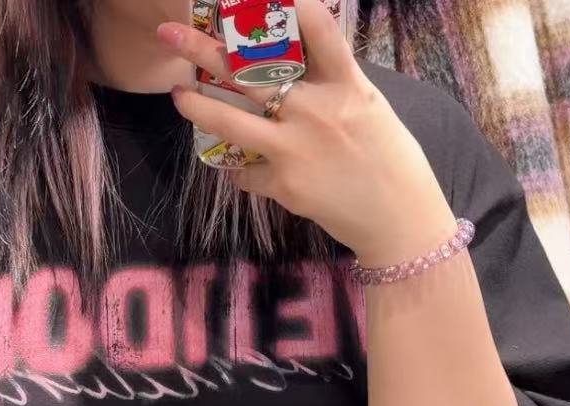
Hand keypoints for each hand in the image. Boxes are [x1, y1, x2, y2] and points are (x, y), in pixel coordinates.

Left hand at [159, 0, 456, 265]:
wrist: (398, 219)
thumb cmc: (389, 161)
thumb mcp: (369, 107)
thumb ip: (334, 82)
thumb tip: (300, 60)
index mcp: (346, 84)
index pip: (317, 28)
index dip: (289, 3)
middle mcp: (317, 110)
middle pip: (251, 70)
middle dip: (204, 48)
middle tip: (171, 32)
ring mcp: (296, 148)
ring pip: (231, 121)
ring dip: (197, 106)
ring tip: (177, 95)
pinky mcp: (285, 185)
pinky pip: (247, 172)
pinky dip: (241, 170)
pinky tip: (241, 169)